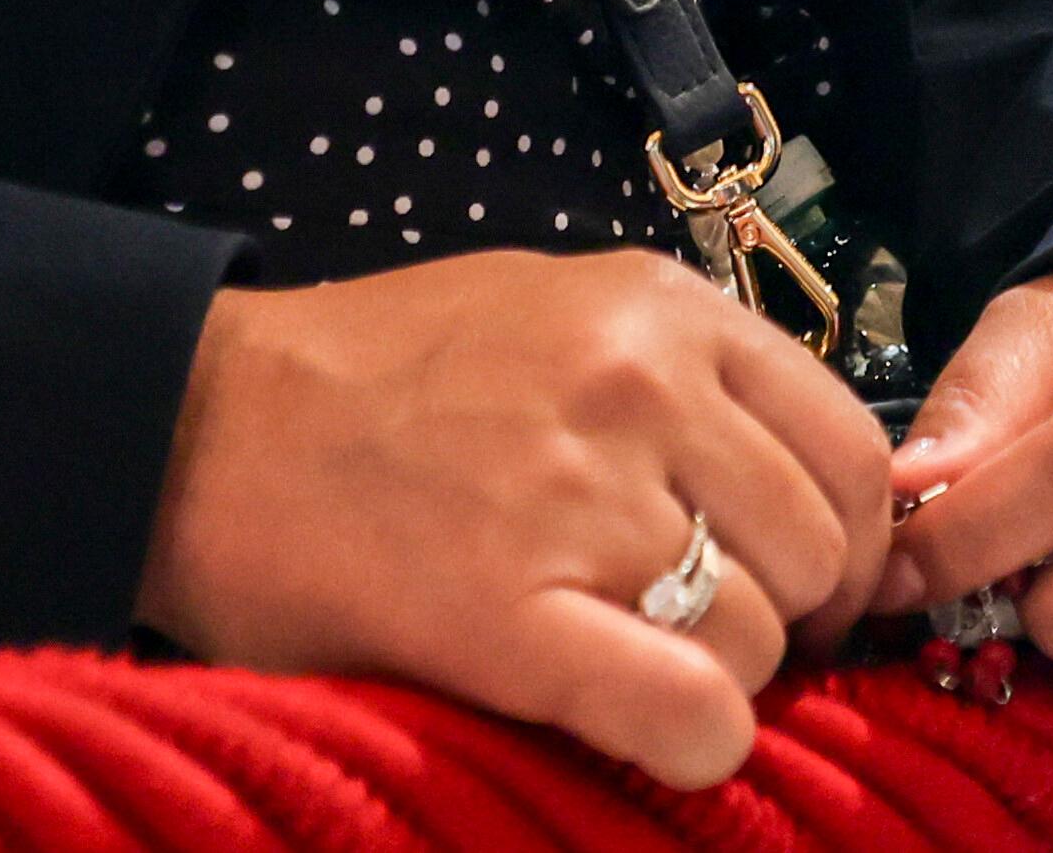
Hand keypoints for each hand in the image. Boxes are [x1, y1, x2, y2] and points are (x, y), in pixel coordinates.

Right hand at [133, 250, 888, 791]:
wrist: (200, 425)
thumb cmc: (372, 379)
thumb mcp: (552, 311)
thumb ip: (679, 377)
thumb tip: (796, 483)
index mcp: (658, 311)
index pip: (852, 446)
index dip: (844, 536)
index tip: (797, 577)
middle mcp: (638, 390)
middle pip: (821, 549)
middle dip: (790, 614)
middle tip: (716, 635)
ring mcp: (578, 502)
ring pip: (760, 638)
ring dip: (725, 679)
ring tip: (642, 667)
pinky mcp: (511, 616)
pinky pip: (688, 710)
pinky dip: (696, 742)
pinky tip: (653, 732)